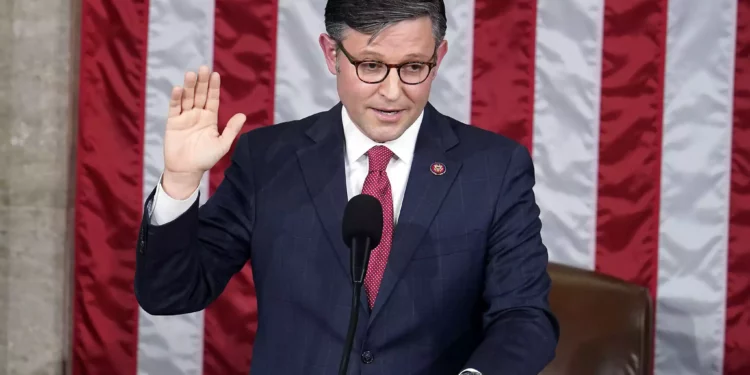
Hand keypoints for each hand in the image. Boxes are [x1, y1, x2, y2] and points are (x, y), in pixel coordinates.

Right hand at [162, 65, 245, 198]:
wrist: (187, 170)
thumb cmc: (205, 159)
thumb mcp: (222, 144)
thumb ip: (231, 129)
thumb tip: (243, 115)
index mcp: (210, 118)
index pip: (212, 99)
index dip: (213, 87)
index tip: (215, 74)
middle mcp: (197, 114)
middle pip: (200, 94)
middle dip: (202, 82)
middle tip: (203, 67)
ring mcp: (184, 117)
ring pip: (187, 98)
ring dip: (189, 86)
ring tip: (191, 74)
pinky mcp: (172, 122)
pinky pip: (174, 108)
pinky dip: (176, 98)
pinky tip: (178, 89)